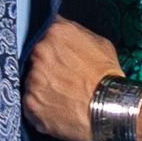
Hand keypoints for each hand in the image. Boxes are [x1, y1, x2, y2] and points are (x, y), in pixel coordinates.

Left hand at [23, 15, 123, 140]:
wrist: (111, 110)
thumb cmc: (107, 78)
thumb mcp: (99, 43)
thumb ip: (73, 32)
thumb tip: (62, 30)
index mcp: (55, 34)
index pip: (40, 32)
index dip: (47, 44)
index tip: (53, 53)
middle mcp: (39, 53)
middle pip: (32, 56)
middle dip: (43, 65)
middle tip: (60, 76)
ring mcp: (32, 79)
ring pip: (30, 80)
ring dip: (41, 86)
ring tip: (61, 94)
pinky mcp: (30, 103)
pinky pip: (30, 102)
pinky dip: (41, 105)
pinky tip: (57, 107)